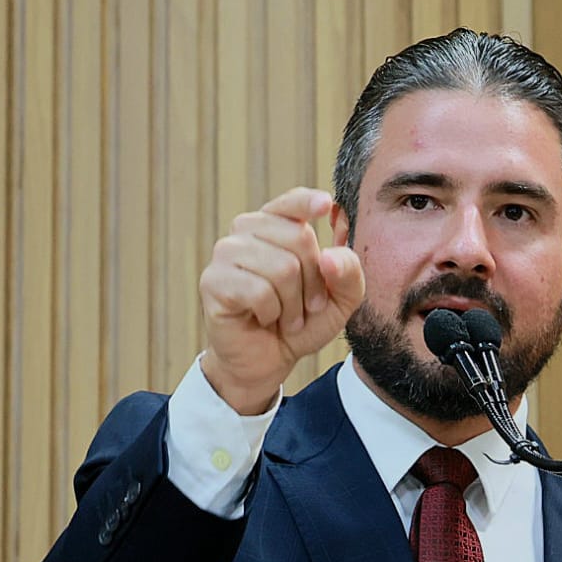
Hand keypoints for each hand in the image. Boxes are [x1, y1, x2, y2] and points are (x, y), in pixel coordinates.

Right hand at [198, 187, 364, 413]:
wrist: (269, 360)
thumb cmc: (302, 322)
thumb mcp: (339, 300)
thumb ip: (349, 273)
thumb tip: (330, 256)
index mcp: (277, 225)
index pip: (292, 201)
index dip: (308, 202)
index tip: (325, 206)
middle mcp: (247, 231)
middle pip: (299, 238)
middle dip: (314, 281)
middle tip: (307, 305)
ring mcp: (226, 253)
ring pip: (282, 267)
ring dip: (293, 303)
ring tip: (286, 316)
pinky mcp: (213, 281)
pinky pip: (259, 291)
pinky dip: (271, 312)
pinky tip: (264, 318)